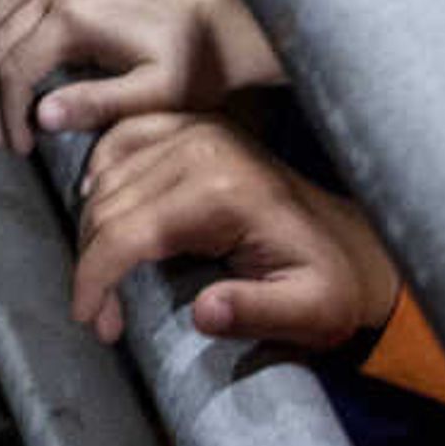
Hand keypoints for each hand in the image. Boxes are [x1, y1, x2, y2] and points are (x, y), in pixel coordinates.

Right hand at [0, 0, 279, 154]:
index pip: (15, 67)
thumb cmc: (194, 68)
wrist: (224, 29)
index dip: (5, 111)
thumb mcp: (152, 97)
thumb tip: (39, 117)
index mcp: (77, 16)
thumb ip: (95, 105)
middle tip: (1, 129)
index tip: (15, 144)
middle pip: (1, 36)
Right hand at [67, 113, 401, 349]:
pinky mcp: (194, 125)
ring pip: (107, 172)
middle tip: (102, 314)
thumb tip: (204, 313)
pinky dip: (100, 171)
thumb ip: (258, 314)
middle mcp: (205, 148)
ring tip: (103, 277)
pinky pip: (123, 137)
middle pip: (110, 203)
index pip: (130, 232)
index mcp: (227, 192)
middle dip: (91, 263)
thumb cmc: (331, 286)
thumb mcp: (311, 314)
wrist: (353, 247)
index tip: (93, 321)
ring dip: (91, 225)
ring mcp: (198, 129)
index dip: (97, 280)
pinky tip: (99, 206)